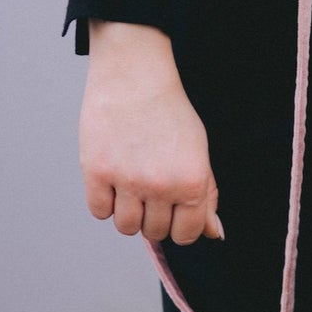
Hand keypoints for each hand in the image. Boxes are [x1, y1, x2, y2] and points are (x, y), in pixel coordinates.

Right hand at [78, 21, 222, 245]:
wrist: (136, 77)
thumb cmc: (171, 113)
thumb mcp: (199, 152)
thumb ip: (207, 195)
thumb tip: (214, 233)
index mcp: (192, 181)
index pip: (188, 234)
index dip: (182, 225)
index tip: (176, 210)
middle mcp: (161, 186)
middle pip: (156, 232)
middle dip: (156, 216)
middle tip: (153, 188)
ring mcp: (127, 180)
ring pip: (127, 228)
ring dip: (130, 213)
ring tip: (132, 185)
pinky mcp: (96, 172)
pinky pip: (99, 212)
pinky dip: (105, 202)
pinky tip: (113, 179)